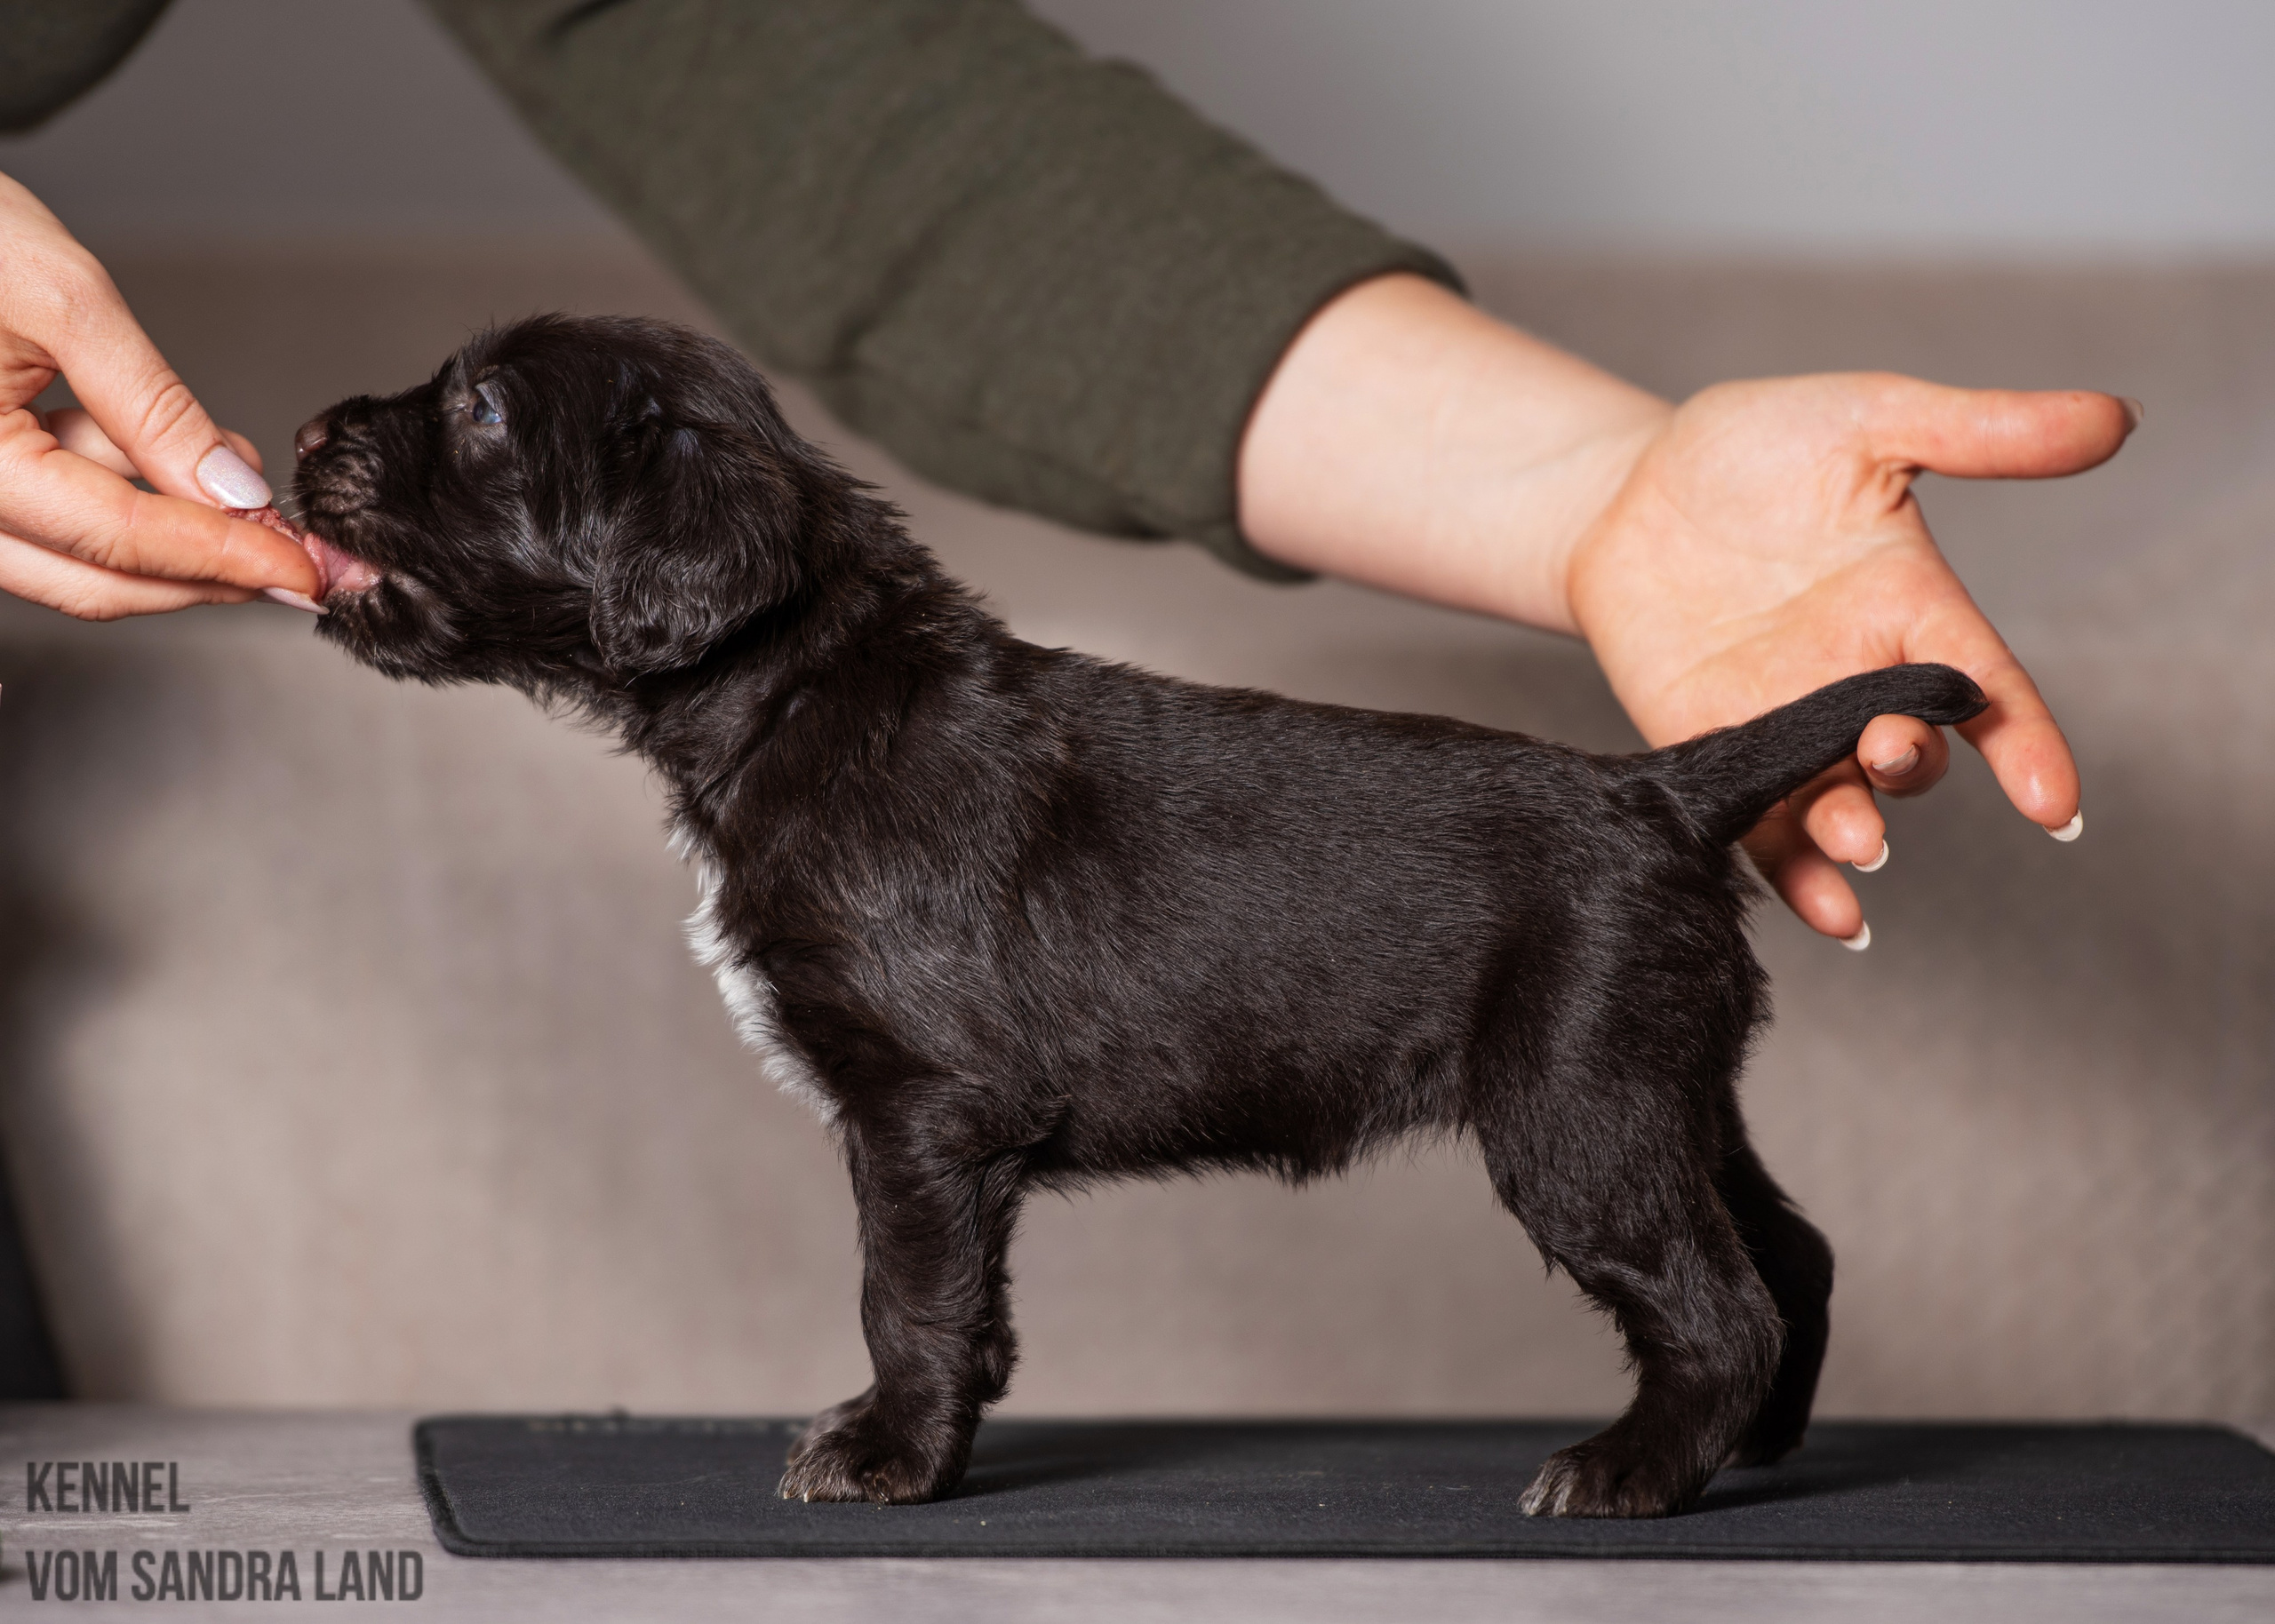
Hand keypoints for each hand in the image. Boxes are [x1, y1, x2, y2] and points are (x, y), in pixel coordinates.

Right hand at [0, 171, 319, 617]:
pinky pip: (46, 518)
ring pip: (72, 557)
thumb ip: (152, 407)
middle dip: (202, 571)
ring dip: (166, 534)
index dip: (223, 556)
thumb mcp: (64, 300)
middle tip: (287, 553)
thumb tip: (232, 491)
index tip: (299, 568)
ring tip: (234, 475)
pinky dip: (117, 499)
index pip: (117, 539)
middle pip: (94, 579)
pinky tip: (164, 458)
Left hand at [1567, 374, 2126, 938]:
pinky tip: (1827, 911)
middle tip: (1891, 752)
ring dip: (1853, 832)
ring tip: (1857, 842)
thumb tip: (2117, 416)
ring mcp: (1783, 721)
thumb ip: (1981, 429)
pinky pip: (1759, 825)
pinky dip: (1795, 874)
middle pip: (1911, 752)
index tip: (2052, 802)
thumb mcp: (1868, 419)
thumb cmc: (1750, 447)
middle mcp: (1855, 679)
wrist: (1623, 484)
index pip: (1986, 688)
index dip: (2026, 745)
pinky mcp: (1709, 745)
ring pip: (1839, 800)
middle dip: (1911, 766)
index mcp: (1909, 609)